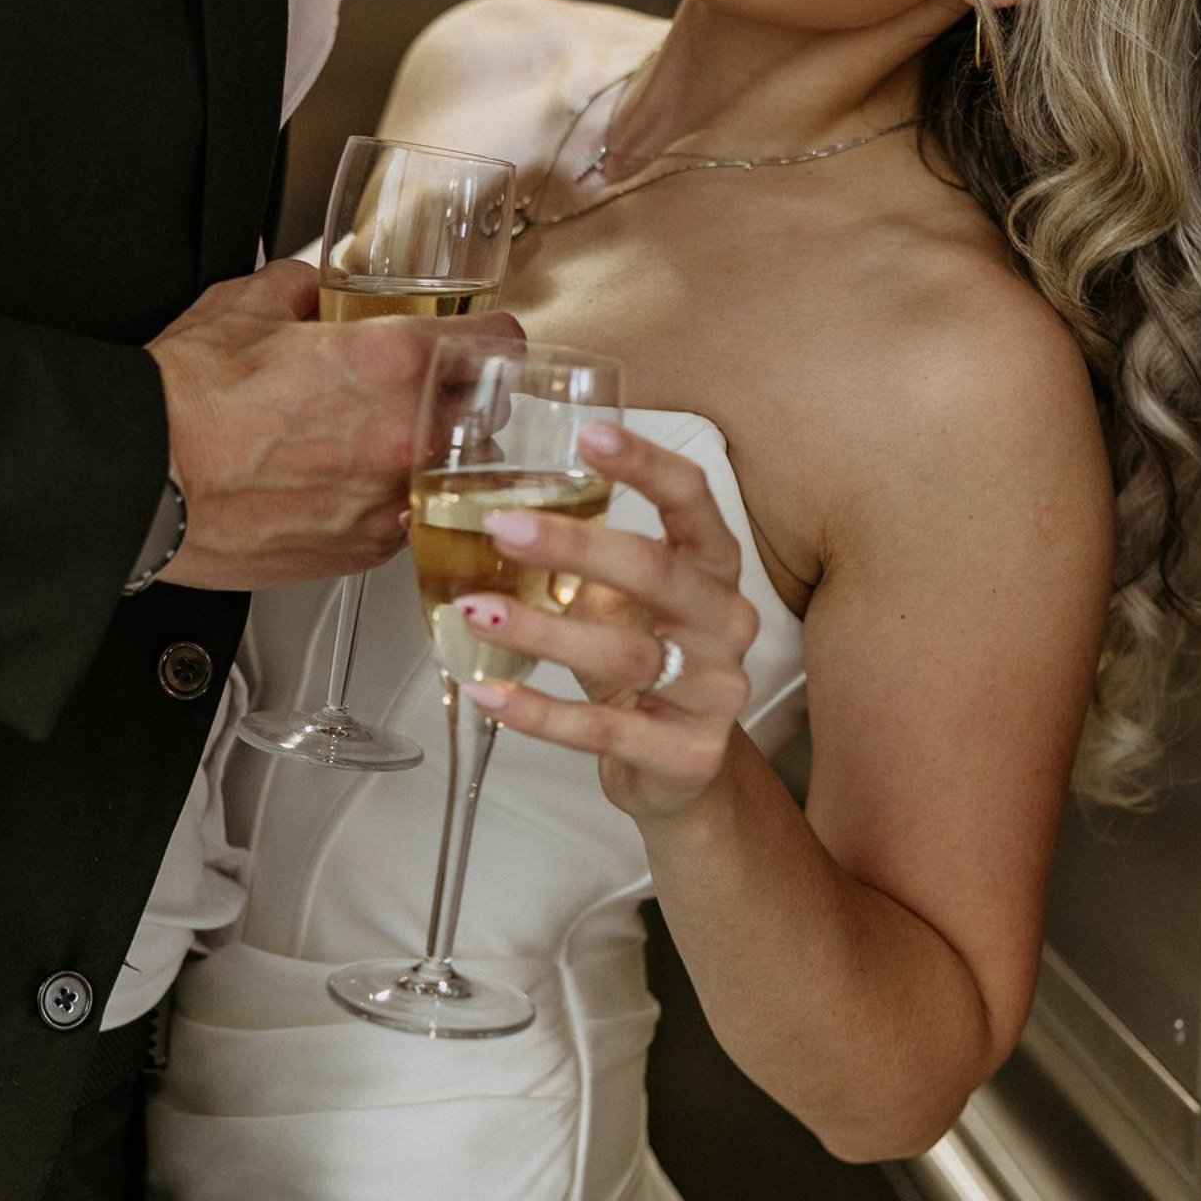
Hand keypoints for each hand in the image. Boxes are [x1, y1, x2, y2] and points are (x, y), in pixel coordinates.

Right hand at [148, 260, 524, 592]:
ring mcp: (387, 500)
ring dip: (432, 460)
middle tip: (433, 393)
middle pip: (489, 415)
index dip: (493, 337)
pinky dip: (390, 507)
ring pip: (452, 478)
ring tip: (382, 448)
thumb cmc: (183, 400)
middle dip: (467, 400)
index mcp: (390, 362)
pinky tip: (348, 489)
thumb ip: (301, 289)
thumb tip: (314, 286)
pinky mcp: (361, 552)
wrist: (141, 478)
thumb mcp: (246, 306)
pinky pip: (404, 524)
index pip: (496, 343)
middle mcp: (404, 435)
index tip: (487, 342)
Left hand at [450, 422, 759, 823]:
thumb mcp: (627, 599)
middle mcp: (725, 622)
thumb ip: (582, 557)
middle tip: (503, 526)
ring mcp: (714, 691)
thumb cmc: (646, 662)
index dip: (646, 464)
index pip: (693, 499)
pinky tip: (489, 692)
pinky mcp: (687, 753)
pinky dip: (538, 712)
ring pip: (625, 655)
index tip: (589, 433)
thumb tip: (484, 510)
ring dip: (541, 631)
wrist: (680, 767)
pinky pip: (602, 731)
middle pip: (657, 571)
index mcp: (714, 567)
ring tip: (476, 610)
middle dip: (576, 545)